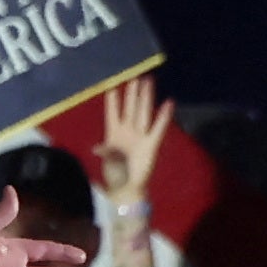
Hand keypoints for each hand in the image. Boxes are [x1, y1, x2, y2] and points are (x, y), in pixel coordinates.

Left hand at [95, 79, 173, 206]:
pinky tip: (168, 103)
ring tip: (148, 81)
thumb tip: (98, 148)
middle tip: (135, 77)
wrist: (128, 189)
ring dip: (145, 98)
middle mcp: (127, 131)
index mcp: (113, 134)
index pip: (112, 113)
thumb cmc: (115, 175)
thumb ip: (107, 153)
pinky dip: (163, 116)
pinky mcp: (152, 144)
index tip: (112, 86)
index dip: (112, 101)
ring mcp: (140, 136)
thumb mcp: (109, 162)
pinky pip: (158, 128)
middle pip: (130, 108)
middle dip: (132, 93)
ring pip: (143, 113)